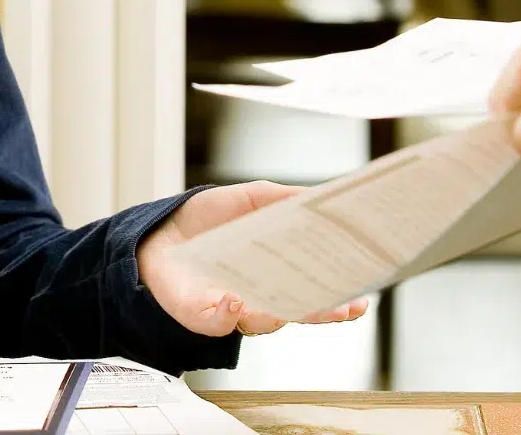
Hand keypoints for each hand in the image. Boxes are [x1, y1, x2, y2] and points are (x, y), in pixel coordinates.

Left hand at [137, 181, 368, 336]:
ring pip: (262, 321)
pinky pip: (217, 322)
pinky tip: (233, 300)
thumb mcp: (252, 197)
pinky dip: (226, 315)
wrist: (159, 231)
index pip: (314, 289)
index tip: (361, 297)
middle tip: (345, 307)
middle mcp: (260, 295)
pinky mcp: (200, 314)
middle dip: (323, 311)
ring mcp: (231, 308)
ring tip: (291, 300)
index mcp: (277, 270)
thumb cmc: (209, 218)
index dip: (339, 297)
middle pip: (297, 311)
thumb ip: (284, 199)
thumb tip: (320, 197)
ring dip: (277, 312)